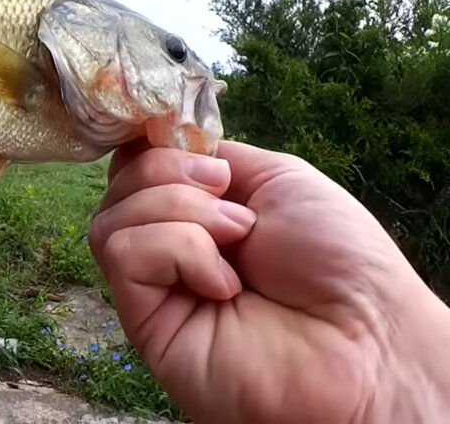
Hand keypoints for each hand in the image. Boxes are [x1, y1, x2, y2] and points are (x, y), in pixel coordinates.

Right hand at [89, 139, 449, 422]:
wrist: (366, 336)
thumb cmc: (339, 261)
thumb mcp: (278, 177)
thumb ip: (213, 157)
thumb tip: (161, 141)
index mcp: (198, 210)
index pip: (136, 164)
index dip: (150, 145)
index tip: (189, 146)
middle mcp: (169, 246)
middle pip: (118, 183)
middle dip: (170, 174)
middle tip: (232, 206)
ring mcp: (155, 286)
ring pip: (112, 218)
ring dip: (178, 211)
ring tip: (235, 242)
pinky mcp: (144, 323)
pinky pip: (123, 253)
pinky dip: (177, 251)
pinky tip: (222, 283)